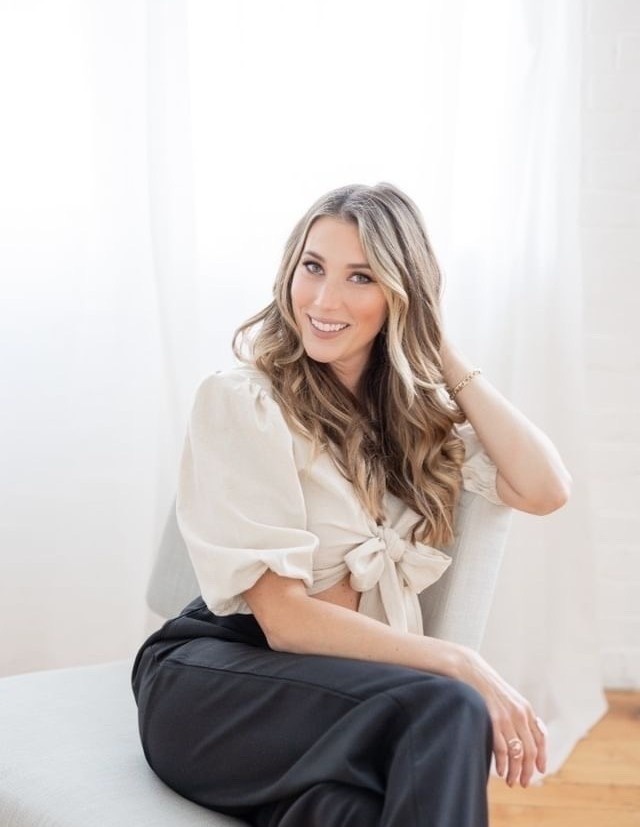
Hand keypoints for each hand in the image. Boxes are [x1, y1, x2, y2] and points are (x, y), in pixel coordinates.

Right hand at [459, 648, 546, 786]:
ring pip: (517, 753)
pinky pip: (502, 748)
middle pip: (530, 750)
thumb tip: (524, 735)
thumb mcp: (508, 698)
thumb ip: (518, 714)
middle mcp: (520, 714)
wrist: (470, 670)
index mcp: (526, 709)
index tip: (540, 770)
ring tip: (511, 781)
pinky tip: (500, 771)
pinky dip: (502, 763)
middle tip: (524, 783)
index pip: (540, 738)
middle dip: (529, 770)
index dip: (542, 756)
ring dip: (516, 771)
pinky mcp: (493, 720)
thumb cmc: (486, 686)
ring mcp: (507, 717)